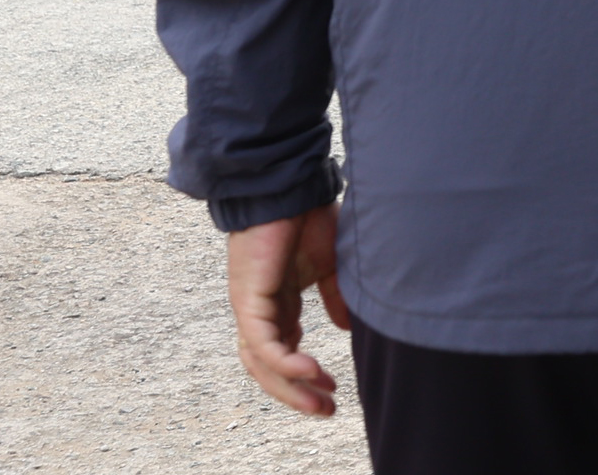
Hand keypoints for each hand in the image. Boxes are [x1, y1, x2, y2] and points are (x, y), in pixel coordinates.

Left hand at [226, 204, 349, 416]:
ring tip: (319, 401)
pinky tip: (310, 370)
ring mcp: (251, 307)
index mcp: (279, 303)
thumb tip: (348, 328)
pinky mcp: (249, 301)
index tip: (334, 389)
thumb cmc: (308, 216)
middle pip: (269, 368)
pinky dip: (285, 362)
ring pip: (261, 365)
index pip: (285, 352)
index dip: (306, 375)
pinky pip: (263, 344)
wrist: (288, 186)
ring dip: (288, 388)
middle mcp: (261, 311)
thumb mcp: (332, 265)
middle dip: (297, 393)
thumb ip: (336, 297)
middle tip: (327, 410)